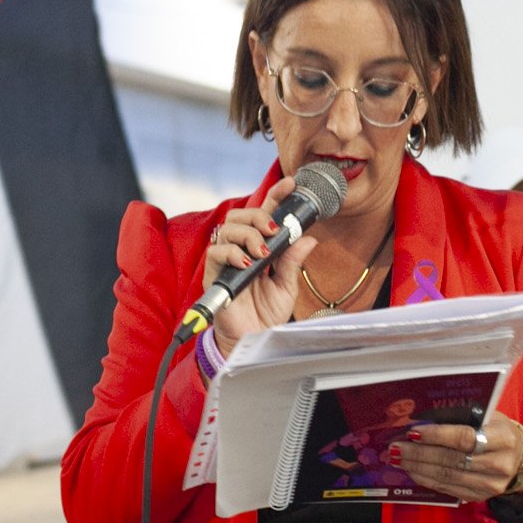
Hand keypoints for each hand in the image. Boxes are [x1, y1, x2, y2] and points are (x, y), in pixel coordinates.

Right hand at [205, 179, 318, 358]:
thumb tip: (309, 238)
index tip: (291, 183)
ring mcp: (225, 260)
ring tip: (263, 252)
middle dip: (258, 215)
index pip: (265, 214)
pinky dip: (233, 253)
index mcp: (260, 247)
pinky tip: (247, 262)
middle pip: (241, 215)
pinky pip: (216, 252)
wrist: (254, 339)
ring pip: (228, 229)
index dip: (276, 196)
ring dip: (248, 235)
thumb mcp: (287, 286)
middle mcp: (241, 249)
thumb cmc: (267, 313)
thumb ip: (294, 261)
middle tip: (274, 230)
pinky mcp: (213, 274)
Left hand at [388, 412, 522, 505]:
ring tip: (397, 458)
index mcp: (503, 439)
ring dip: (417, 467)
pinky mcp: (479, 497)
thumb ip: (461, 416)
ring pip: (446, 476)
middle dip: (419, 453)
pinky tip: (411, 470)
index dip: (437, 436)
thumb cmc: (498, 431)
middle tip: (396, 447)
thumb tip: (423, 417)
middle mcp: (499, 465)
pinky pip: (447, 488)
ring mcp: (489, 485)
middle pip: (451, 460)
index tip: (413, 432)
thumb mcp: (488, 417)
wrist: (520, 460)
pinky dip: (426, 479)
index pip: (465, 438)